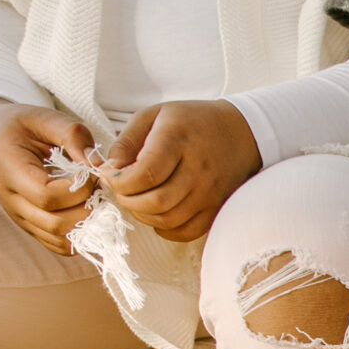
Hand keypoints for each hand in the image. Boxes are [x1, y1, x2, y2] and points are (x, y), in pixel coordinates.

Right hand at [0, 98, 98, 254]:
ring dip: (87, 225)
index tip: (90, 174)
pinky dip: (80, 235)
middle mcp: (10, 200)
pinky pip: (59, 245)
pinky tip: (87, 212)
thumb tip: (100, 165)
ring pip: (59, 240)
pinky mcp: (31, 227)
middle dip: (87, 210)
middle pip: (55, 223)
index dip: (78, 190)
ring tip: (94, 201)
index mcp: (9, 169)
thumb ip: (73, 135)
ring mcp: (19, 217)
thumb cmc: (24, 126)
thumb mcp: (45, 117)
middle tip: (98, 190)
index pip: (47, 196)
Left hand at [101, 100, 261, 242]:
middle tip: (122, 190)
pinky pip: (186, 232)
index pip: (145, 174)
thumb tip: (107, 171)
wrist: (241, 133)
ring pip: (168, 220)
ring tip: (137, 199)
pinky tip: (158, 212)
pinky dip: (165, 228)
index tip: (110, 175)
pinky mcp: (217, 208)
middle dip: (127, 200)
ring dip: (143, 215)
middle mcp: (198, 169)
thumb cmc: (191, 121)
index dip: (119, 181)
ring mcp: (211, 192)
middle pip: (156, 202)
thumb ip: (126, 142)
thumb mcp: (153, 116)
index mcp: (178, 140)